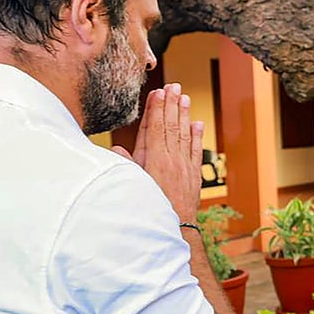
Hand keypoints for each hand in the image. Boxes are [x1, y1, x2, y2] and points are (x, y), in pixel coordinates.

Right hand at [112, 83, 203, 222]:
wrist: (175, 227)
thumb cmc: (151, 207)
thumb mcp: (133, 185)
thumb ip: (127, 165)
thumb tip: (117, 149)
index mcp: (154, 159)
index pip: (155, 127)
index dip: (157, 108)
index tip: (158, 92)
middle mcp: (171, 159)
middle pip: (171, 125)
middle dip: (172, 104)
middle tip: (174, 86)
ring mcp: (184, 165)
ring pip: (184, 134)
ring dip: (184, 114)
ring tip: (185, 97)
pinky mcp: (193, 174)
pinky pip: (195, 150)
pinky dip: (196, 136)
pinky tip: (197, 123)